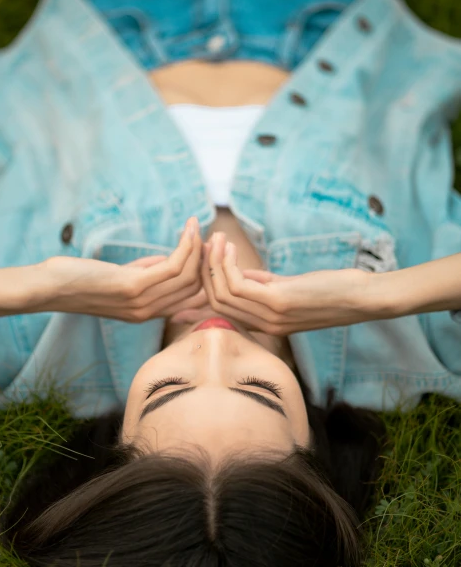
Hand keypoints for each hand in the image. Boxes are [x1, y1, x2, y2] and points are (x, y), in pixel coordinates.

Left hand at [40, 217, 206, 322]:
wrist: (49, 288)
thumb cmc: (79, 279)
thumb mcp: (122, 277)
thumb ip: (146, 272)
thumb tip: (168, 258)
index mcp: (147, 313)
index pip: (193, 299)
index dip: (207, 274)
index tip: (211, 249)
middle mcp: (148, 312)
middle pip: (196, 288)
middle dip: (209, 260)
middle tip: (215, 236)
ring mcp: (142, 302)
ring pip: (189, 276)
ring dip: (199, 246)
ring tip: (200, 225)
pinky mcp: (134, 287)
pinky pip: (172, 266)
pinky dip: (186, 244)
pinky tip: (189, 228)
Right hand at [173, 231, 373, 334]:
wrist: (362, 299)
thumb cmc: (331, 291)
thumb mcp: (290, 289)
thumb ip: (264, 285)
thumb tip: (242, 274)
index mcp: (264, 324)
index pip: (220, 309)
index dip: (205, 282)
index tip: (203, 257)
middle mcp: (264, 325)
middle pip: (215, 302)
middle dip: (205, 271)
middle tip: (204, 244)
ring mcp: (270, 316)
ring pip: (222, 294)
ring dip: (214, 263)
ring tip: (216, 240)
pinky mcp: (279, 303)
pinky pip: (239, 286)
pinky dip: (228, 265)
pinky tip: (229, 248)